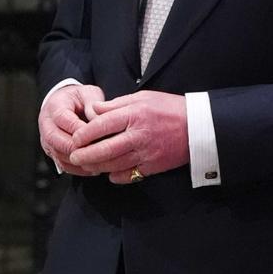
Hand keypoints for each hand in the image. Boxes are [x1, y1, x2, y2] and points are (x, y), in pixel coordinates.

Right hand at [38, 84, 104, 175]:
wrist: (66, 103)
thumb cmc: (79, 98)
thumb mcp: (88, 93)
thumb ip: (93, 104)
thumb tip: (98, 120)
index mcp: (54, 107)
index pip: (62, 119)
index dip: (79, 130)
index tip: (98, 136)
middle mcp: (46, 125)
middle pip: (56, 140)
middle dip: (78, 148)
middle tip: (98, 152)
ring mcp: (47, 140)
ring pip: (58, 154)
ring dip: (78, 160)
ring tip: (99, 162)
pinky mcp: (52, 152)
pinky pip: (62, 164)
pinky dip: (77, 169)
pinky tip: (94, 169)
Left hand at [67, 90, 189, 182]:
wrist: (198, 126)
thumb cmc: (169, 109)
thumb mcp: (143, 97)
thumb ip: (116, 104)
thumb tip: (94, 110)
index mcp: (134, 114)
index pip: (101, 125)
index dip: (84, 133)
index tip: (76, 138)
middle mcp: (139, 135)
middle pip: (104, 149)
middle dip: (85, 155)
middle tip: (74, 156)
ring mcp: (146, 152)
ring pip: (114, 164)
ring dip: (97, 167)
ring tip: (87, 165)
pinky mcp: (153, 166)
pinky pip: (128, 175)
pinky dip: (116, 176)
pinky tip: (110, 173)